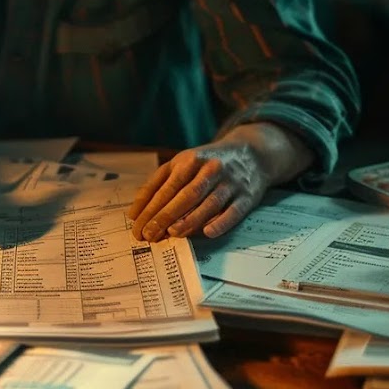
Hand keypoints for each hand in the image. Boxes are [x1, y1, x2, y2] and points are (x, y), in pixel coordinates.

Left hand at [125, 123, 310, 241]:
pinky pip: (233, 211)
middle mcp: (210, 169)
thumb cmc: (207, 164)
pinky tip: (207, 233)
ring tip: (171, 234)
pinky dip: (221, 222)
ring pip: (208, 203)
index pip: (166, 186)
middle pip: (185, 195)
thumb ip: (160, 182)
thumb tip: (137, 212)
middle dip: (164, 216)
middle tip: (148, 235)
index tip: (136, 224)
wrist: (252, 154)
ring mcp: (230, 182)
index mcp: (190, 160)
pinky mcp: (247, 196)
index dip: (149, 206)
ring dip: (189, 220)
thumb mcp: (183, 163)